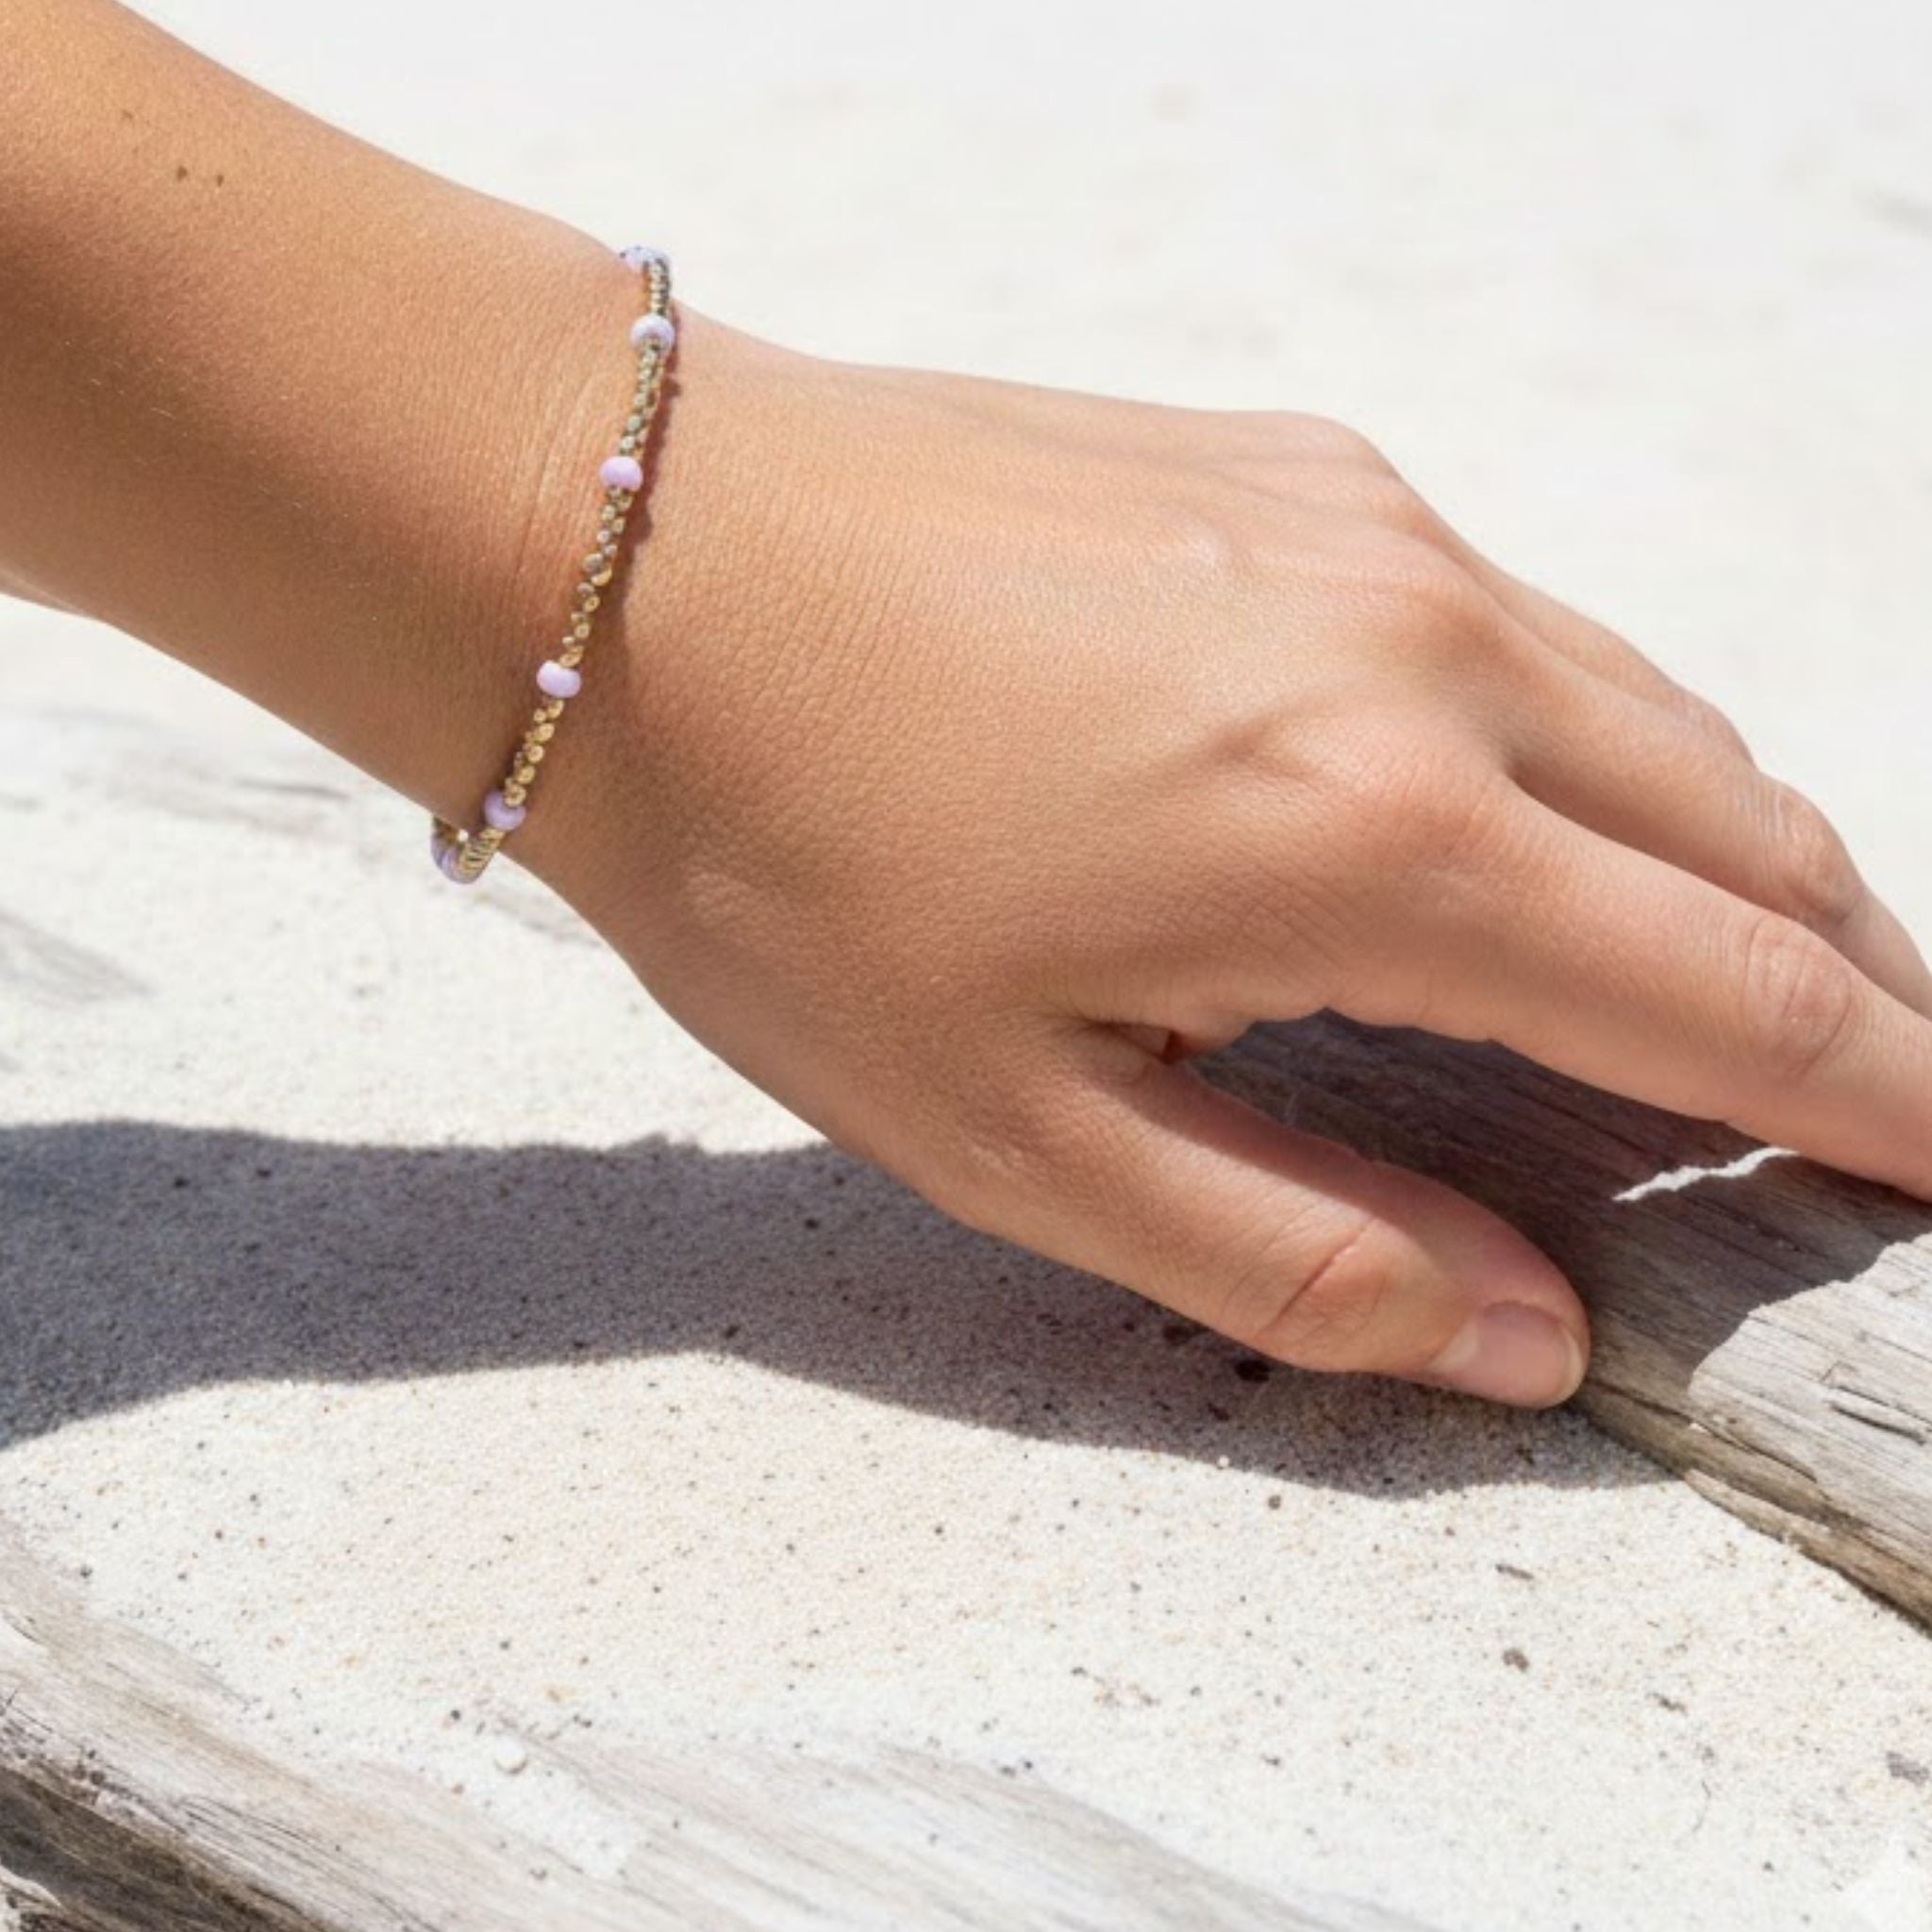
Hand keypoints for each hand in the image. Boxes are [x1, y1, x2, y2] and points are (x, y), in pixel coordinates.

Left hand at [534, 314, 1931, 1406]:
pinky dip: (1585, 738)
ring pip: (1650, 713)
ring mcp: (1372, 527)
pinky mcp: (1297, 464)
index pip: (1736, 1000)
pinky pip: (1521, 620)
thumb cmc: (782, 850)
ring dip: (1723, 855)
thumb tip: (1522, 1336)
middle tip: (1850, 1097)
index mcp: (1376, 840)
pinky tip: (1514, 806)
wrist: (635, 560)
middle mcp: (1428, 652)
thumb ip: (1291, 1252)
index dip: (1886, 1098)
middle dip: (1841, 981)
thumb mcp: (1010, 1126)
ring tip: (1715, 973)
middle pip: (1750, 836)